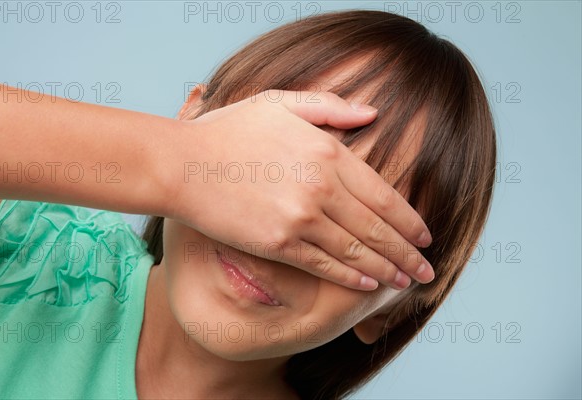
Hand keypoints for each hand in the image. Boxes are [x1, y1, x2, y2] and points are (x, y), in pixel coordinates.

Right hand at [163, 90, 433, 290]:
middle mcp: (322, 187)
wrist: (180, 164)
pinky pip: (325, 265)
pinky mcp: (278, 243)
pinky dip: (351, 278)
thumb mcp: (278, 102)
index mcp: (328, 151)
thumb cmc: (227, 131)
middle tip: (429, 271)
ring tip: (407, 284)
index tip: (426, 235)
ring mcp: (301, 217)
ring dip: (388, 270)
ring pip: (357, 251)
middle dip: (408, 254)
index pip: (384, 194)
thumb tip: (373, 113)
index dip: (410, 220)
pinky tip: (369, 286)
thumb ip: (329, 106)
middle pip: (378, 228)